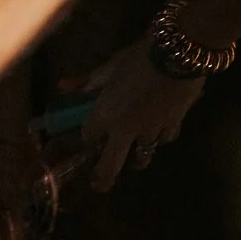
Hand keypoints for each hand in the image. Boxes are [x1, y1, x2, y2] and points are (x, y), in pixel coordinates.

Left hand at [75, 31, 206, 190]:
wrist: (178, 55)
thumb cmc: (138, 57)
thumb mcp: (110, 66)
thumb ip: (86, 81)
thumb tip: (62, 86)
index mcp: (105, 115)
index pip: (88, 138)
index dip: (86, 141)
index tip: (88, 140)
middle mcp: (125, 130)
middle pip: (110, 165)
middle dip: (102, 178)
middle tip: (99, 184)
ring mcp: (150, 131)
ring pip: (141, 156)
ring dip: (136, 160)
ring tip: (135, 162)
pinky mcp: (173, 125)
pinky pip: (164, 139)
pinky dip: (160, 139)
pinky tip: (159, 135)